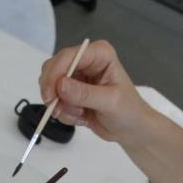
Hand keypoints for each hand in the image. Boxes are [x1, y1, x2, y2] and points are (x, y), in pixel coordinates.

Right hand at [37, 40, 154, 143]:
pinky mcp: (71, 91)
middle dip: (54, 92)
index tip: (50, 95)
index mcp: (99, 54)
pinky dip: (64, 112)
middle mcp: (86, 61)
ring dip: (61, 105)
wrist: (131, 129)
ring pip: (51, 85)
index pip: (67, 57)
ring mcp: (77, 76)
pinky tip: (81, 117)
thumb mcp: (109, 102)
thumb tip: (60, 85)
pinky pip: (55, 100)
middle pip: (53, 68)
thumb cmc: (129, 111)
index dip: (55, 74)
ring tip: (81, 114)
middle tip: (59, 110)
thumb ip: (84, 93)